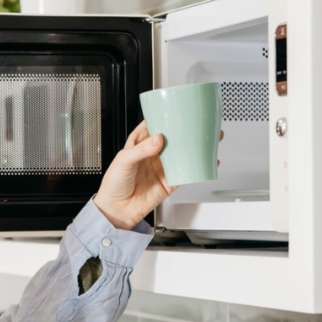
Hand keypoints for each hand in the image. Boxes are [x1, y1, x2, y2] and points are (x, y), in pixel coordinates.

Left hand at [93, 122, 223, 229]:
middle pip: (172, 139)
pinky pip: (186, 173)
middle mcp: (152, 155)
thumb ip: (140, 150)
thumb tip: (157, 139)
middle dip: (185, 130)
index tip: (176, 111)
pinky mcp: (169, 182)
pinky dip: (197, 168)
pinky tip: (206, 161)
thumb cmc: (113, 184)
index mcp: (139, 145)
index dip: (164, 118)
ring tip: (208, 138)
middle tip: (199, 122)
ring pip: (182, 154)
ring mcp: (162, 168)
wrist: (116, 210)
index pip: (154, 126)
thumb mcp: (123, 161)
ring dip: (194, 147)